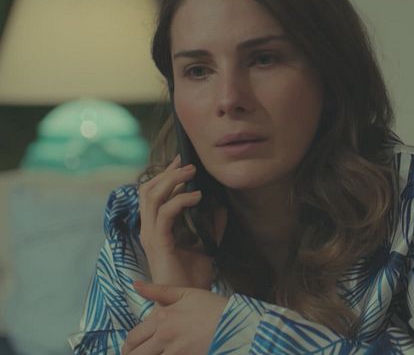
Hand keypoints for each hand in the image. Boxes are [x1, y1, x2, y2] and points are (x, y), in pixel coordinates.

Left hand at [121, 281, 227, 354]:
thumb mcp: (187, 293)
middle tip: (135, 354)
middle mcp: (164, 336)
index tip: (129, 350)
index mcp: (162, 318)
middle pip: (135, 354)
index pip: (133, 337)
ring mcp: (174, 352)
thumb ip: (159, 290)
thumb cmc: (213, 307)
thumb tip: (135, 284)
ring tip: (152, 354)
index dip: (128, 346)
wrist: (236, 324)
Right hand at [137, 155, 225, 288]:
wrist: (189, 300)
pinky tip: (197, 197)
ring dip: (172, 181)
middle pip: (147, 190)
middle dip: (167, 173)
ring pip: (152, 197)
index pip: (153, 193)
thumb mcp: (207, 244)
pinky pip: (165, 214)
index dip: (165, 174)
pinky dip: (180, 200)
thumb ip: (211, 225)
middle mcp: (149, 229)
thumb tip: (220, 206)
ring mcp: (151, 236)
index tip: (181, 160)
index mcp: (156, 227)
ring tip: (191, 173)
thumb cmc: (194, 276)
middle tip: (188, 164)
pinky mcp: (159, 243)